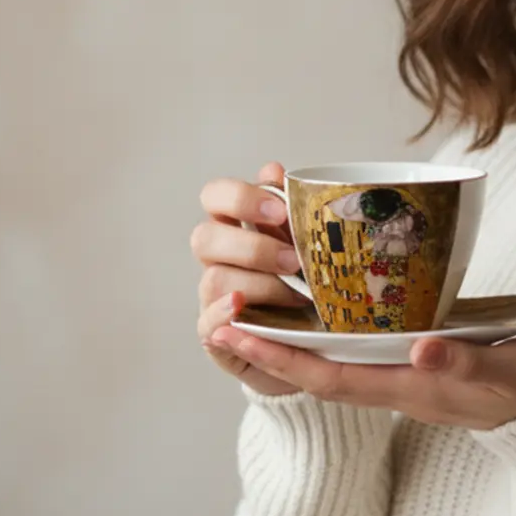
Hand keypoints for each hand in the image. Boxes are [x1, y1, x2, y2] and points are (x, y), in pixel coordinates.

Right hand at [193, 162, 304, 395]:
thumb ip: (288, 212)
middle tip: (294, 261)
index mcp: (234, 228)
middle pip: (204, 237)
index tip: (279, 211)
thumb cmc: (305, 288)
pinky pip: (207, 324)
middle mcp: (217, 261)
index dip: (240, 198)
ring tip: (298, 297)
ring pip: (214, 279)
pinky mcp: (215, 336)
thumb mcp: (305, 248)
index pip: (214, 196)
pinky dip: (223, 314)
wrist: (311, 345)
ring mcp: (212, 298)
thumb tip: (272, 169)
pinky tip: (242, 308)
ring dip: (260, 286)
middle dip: (252, 247)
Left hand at [206, 321, 515, 430]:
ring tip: (250, 300)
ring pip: (333, 352)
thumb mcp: (507, 371)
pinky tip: (314, 292)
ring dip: (291, 331)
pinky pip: (358, 341)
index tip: (238, 336)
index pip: (329, 377)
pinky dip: (330, 319)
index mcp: (408, 389)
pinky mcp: (416, 352)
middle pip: (317, 366)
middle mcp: (395, 381)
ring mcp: (403, 369)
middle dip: (268, 345)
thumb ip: (466, 361)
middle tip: (219, 315)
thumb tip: (421, 349)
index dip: (281, 358)